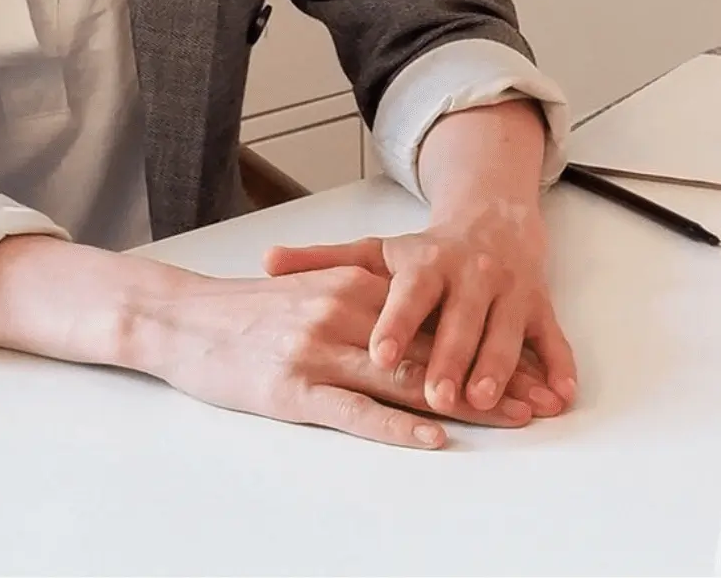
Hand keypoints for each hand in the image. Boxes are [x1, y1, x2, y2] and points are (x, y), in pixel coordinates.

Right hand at [129, 262, 549, 449]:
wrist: (182, 318)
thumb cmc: (248, 312)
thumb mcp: (314, 290)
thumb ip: (365, 301)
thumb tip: (419, 324)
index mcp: (354, 284)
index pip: (436, 318)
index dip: (486, 344)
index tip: (530, 366)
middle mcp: (345, 311)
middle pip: (435, 349)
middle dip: (492, 377)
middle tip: (538, 401)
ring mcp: (320, 351)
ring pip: (407, 379)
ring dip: (466, 402)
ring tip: (511, 421)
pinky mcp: (296, 389)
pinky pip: (357, 411)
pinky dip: (398, 425)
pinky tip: (433, 437)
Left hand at [264, 196, 576, 420]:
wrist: (496, 220)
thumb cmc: (428, 252)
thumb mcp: (376, 253)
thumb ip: (323, 262)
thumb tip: (265, 260)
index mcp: (428, 263)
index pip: (409, 293)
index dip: (395, 323)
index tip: (378, 351)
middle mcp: (472, 275)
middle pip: (461, 321)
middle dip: (449, 359)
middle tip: (435, 395)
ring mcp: (510, 292)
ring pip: (507, 333)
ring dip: (501, 368)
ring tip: (488, 400)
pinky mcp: (540, 308)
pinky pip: (553, 339)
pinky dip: (559, 367)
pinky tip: (558, 395)